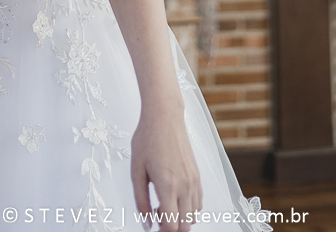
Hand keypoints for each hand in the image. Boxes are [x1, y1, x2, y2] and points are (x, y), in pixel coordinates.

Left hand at [131, 104, 202, 231]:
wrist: (164, 115)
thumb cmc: (148, 138)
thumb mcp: (136, 171)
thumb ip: (141, 201)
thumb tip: (147, 223)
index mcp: (168, 185)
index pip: (172, 225)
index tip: (154, 228)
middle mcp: (185, 184)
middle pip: (186, 225)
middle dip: (172, 228)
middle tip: (158, 218)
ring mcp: (193, 179)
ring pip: (194, 215)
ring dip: (181, 219)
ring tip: (164, 206)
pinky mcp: (197, 174)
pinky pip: (199, 202)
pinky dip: (189, 208)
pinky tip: (175, 198)